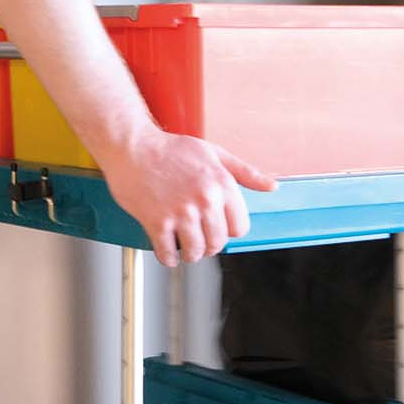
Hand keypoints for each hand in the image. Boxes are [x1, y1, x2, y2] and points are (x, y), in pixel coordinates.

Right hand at [99, 129, 277, 266]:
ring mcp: (180, 212)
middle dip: (208, 243)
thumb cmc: (170, 148)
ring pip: (195, 252)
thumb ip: (245, 172)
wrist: (132, 146)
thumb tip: (272, 186)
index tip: (215, 226)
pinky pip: (168, 254)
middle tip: (196, 235)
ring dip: (189, 253)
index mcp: (221, 184)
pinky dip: (168, 257)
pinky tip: (166, 248)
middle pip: (217, 243)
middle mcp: (204, 200)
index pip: (239, 228)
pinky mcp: (157, 221)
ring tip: (181, 242)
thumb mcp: (213, 153)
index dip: (227, 229)